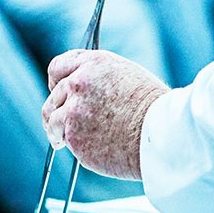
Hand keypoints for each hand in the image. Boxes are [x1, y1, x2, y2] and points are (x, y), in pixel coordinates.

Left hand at [43, 50, 169, 179]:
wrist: (162, 135)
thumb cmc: (153, 109)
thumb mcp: (126, 77)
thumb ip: (98, 79)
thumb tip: (82, 92)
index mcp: (93, 64)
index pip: (58, 67)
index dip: (56, 81)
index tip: (57, 90)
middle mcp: (78, 83)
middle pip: (54, 96)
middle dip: (58, 109)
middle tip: (64, 122)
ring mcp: (72, 110)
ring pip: (52, 120)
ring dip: (57, 130)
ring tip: (64, 139)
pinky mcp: (72, 136)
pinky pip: (65, 141)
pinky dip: (74, 146)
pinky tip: (91, 148)